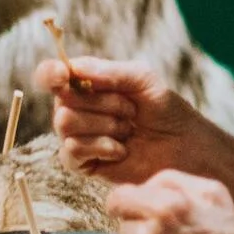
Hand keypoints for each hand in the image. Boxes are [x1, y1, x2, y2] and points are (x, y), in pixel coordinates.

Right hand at [35, 57, 233, 224]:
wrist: (183, 147)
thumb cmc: (164, 109)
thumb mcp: (142, 79)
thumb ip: (109, 72)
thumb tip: (73, 69)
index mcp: (84, 85)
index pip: (50, 75)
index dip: (50, 74)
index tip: (62, 75)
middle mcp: (74, 109)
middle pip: (61, 100)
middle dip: (102, 102)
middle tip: (131, 110)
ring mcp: (76, 137)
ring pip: (65, 123)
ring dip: (105, 124)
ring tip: (129, 130)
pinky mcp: (82, 164)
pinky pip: (72, 150)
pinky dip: (101, 147)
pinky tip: (122, 150)